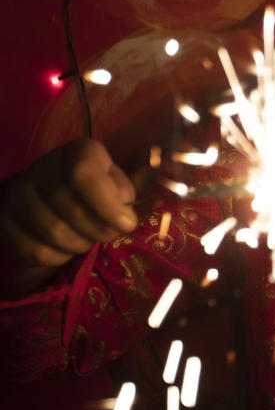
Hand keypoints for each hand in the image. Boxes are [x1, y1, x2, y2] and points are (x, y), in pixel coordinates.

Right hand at [0, 140, 137, 291]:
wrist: (48, 191)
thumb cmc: (92, 186)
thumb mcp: (113, 180)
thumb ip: (122, 192)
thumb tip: (124, 211)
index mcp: (77, 152)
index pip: (84, 175)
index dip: (107, 205)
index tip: (127, 225)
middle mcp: (42, 168)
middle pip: (71, 211)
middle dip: (99, 231)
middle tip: (110, 235)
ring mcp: (17, 194)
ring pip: (54, 234)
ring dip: (81, 244)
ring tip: (89, 239)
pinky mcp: (4, 221)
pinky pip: (35, 251)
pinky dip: (59, 257)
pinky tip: (67, 247)